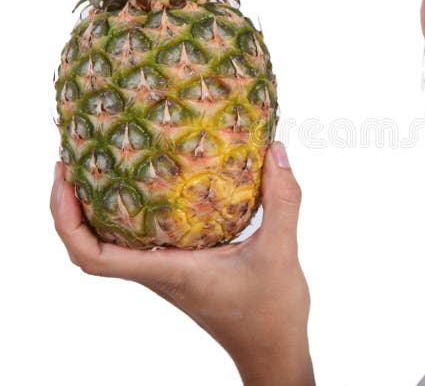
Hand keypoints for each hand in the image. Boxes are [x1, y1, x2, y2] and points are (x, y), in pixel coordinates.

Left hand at [50, 142, 314, 385]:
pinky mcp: (182, 271)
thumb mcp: (281, 251)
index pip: (94, 256)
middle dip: (72, 205)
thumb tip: (276, 151)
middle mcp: (159, 273)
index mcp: (168, 271)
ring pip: (113, 244)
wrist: (273, 351)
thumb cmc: (271, 313)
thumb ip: (282, 201)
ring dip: (97, 210)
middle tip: (76, 161)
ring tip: (106, 166)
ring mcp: (168, 273)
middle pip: (91, 246)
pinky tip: (155, 189)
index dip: (67, 219)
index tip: (65, 179)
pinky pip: (141, 242)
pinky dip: (132, 216)